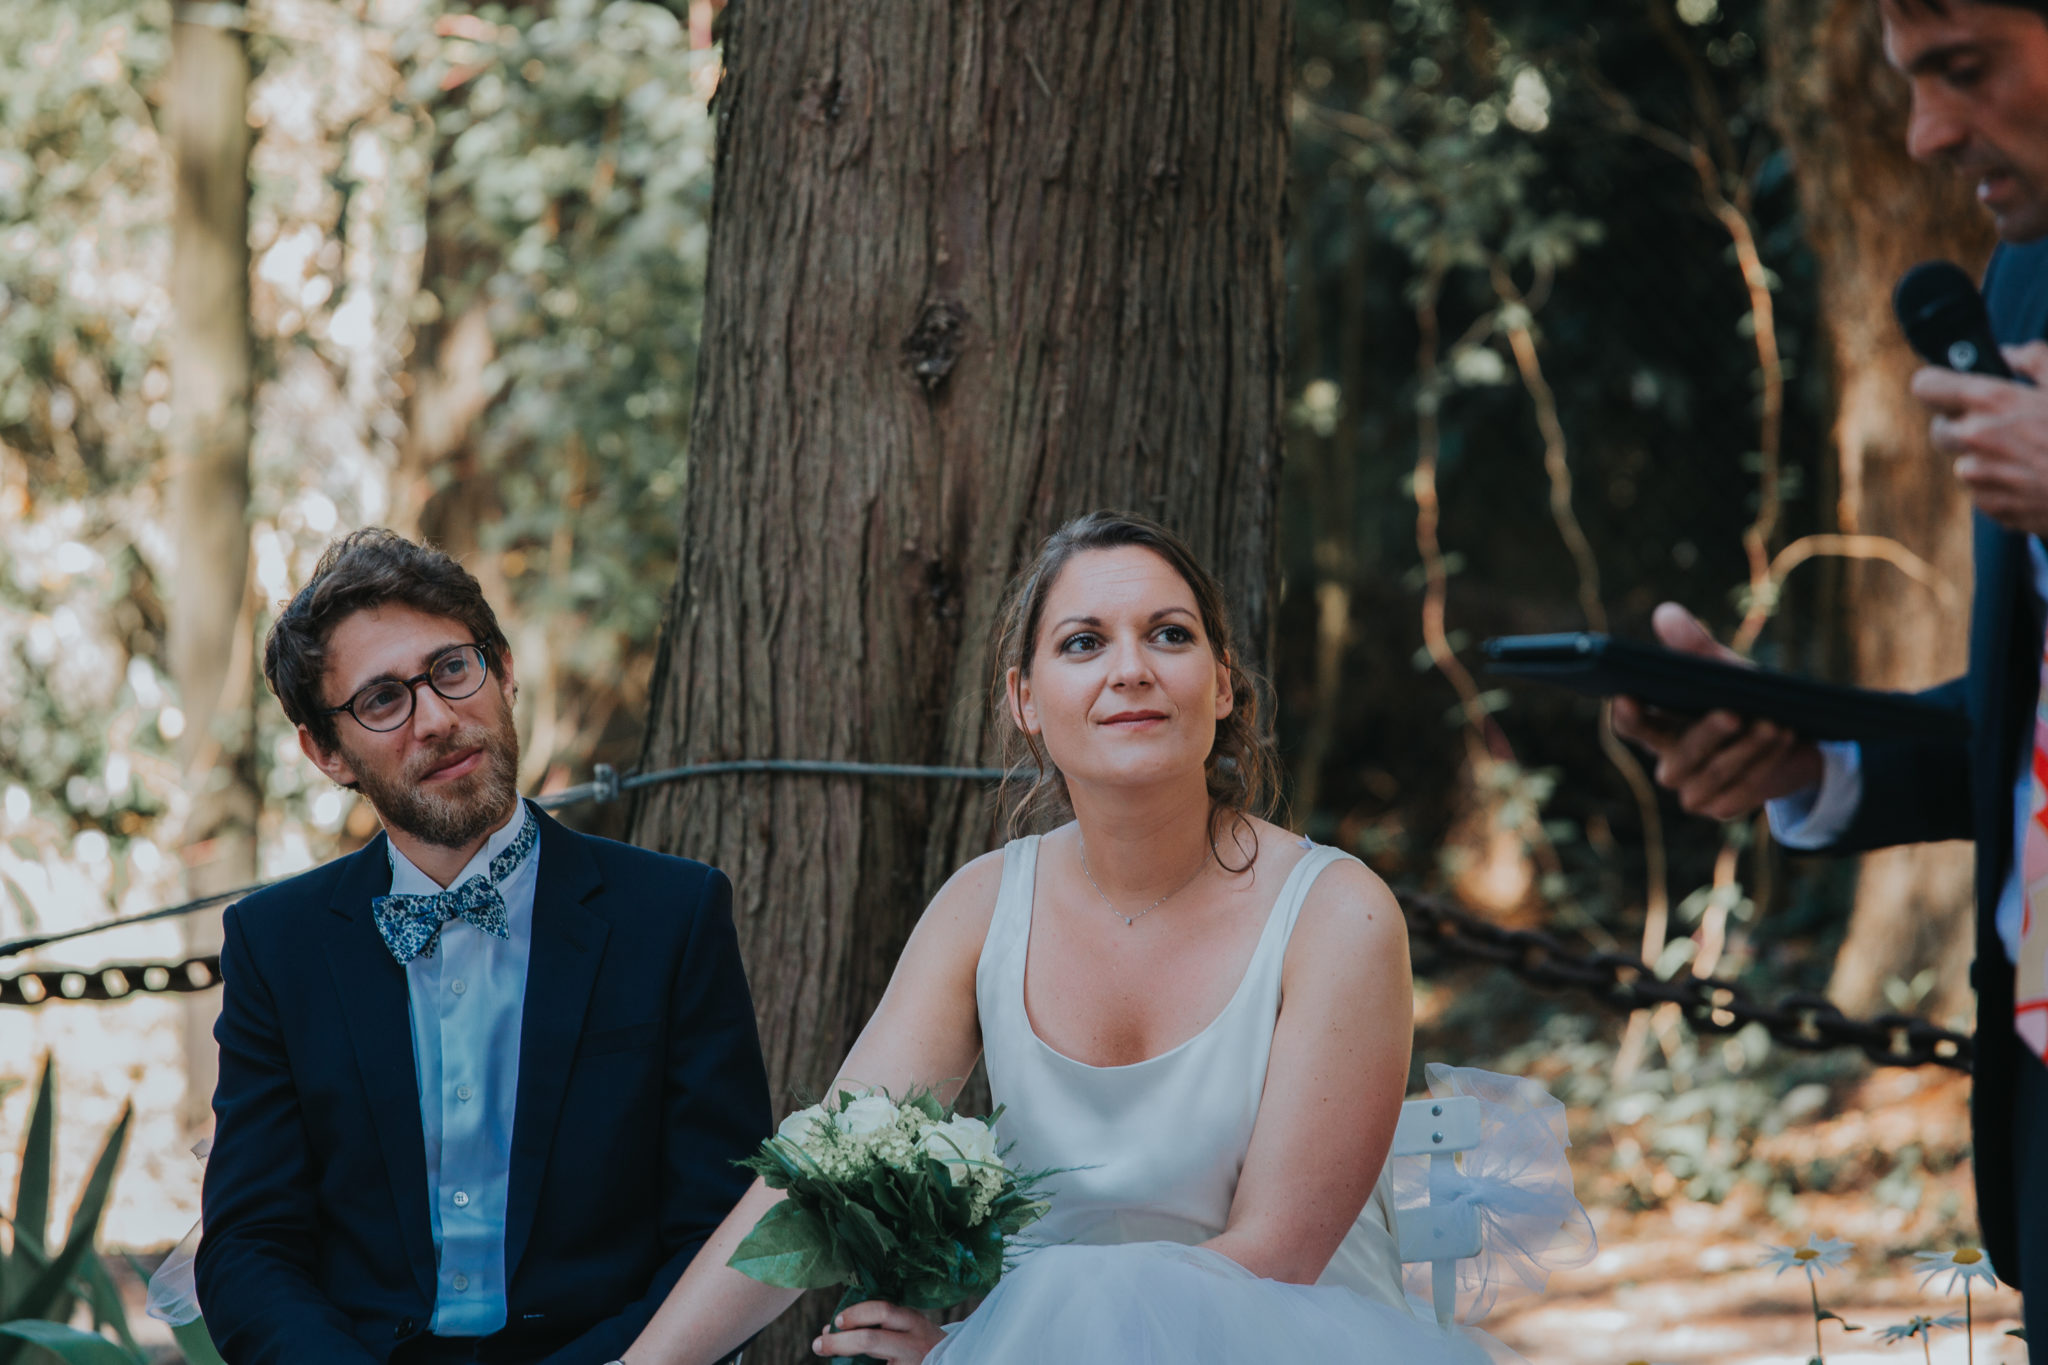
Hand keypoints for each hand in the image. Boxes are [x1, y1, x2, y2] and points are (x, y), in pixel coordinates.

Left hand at [811, 1301, 945, 1360]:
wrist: (954, 1360)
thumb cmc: (921, 1343)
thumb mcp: (908, 1327)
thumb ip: (879, 1324)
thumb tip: (831, 1329)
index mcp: (913, 1321)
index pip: (883, 1311)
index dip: (856, 1314)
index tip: (837, 1321)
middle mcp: (913, 1343)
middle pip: (870, 1340)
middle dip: (839, 1343)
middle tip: (818, 1344)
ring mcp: (911, 1363)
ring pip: (871, 1364)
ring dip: (845, 1359)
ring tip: (827, 1354)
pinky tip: (848, 1364)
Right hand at [1610, 603, 1822, 820]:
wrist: (1789, 738)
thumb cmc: (1743, 698)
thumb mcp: (1722, 670)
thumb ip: (1694, 646)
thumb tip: (1666, 613)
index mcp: (1658, 729)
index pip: (1630, 727)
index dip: (1627, 715)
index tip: (1628, 696)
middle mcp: (1669, 763)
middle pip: (1677, 756)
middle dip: (1707, 734)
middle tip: (1733, 713)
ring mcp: (1694, 790)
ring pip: (1713, 774)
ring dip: (1747, 749)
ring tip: (1776, 723)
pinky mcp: (1723, 806)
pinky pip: (1740, 790)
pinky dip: (1765, 763)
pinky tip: (1784, 740)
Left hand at [1912, 341, 2047, 534]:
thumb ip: (2034, 358)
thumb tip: (2008, 354)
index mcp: (1992, 400)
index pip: (1927, 386)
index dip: (1936, 385)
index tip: (1945, 388)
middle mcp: (1976, 438)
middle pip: (1941, 431)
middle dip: (1962, 427)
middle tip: (2000, 426)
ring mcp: (1981, 476)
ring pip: (1966, 464)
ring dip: (1988, 460)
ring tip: (2032, 457)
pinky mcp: (1993, 507)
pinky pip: (1985, 493)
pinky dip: (2004, 487)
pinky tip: (2038, 480)